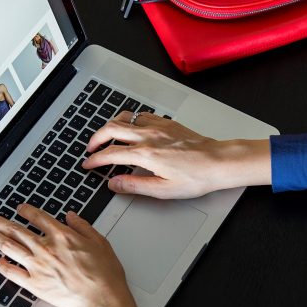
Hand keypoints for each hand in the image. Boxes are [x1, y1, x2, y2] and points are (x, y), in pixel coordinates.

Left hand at [0, 205, 148, 306]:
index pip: (37, 217)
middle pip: (18, 231)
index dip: (26, 211)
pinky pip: (11, 273)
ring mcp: (37, 266)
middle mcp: (46, 248)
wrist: (100, 299)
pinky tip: (0, 262)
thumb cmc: (104, 274)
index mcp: (61, 236)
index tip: (21, 209)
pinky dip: (3, 266)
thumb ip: (83, 226)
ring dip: (0, 240)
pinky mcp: (34, 284)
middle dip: (5, 224)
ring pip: (10, 248)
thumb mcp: (99, 242)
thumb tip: (71, 216)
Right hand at [82, 111, 271, 198]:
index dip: (95, 160)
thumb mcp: (163, 190)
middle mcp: (149, 136)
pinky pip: (141, 115)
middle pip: (111, 129)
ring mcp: (158, 126)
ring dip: (111, 125)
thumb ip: (134, 185)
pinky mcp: (167, 123)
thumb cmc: (196, 177)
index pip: (110, 154)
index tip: (88, 165)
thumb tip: (114, 183)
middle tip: (91, 149)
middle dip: (96, 139)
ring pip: (125, 117)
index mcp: (145, 154)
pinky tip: (131, 128)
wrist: (218, 161)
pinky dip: (130, 120)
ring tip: (106, 136)